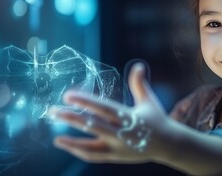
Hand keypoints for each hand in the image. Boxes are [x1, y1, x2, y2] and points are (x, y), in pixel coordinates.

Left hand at [49, 62, 169, 162]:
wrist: (168, 144)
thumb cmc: (157, 119)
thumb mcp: (149, 100)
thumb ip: (139, 83)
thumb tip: (138, 65)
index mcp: (128, 117)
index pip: (102, 108)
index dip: (85, 101)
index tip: (68, 96)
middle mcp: (121, 133)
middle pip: (92, 125)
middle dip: (71, 118)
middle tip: (52, 111)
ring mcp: (117, 148)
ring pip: (90, 145)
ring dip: (72, 141)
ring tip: (56, 136)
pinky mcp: (115, 156)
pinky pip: (94, 155)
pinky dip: (79, 151)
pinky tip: (67, 145)